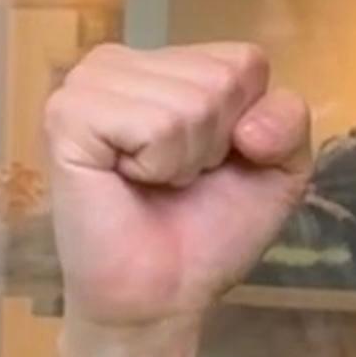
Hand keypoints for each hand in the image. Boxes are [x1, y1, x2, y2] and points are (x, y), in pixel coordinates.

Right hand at [46, 43, 311, 338]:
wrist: (160, 295)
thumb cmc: (207, 230)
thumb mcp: (278, 169)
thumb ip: (289, 120)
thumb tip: (250, 126)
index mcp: (162, 64)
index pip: (245, 61)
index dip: (248, 123)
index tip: (212, 163)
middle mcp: (120, 63)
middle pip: (221, 79)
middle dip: (214, 144)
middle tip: (176, 179)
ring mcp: (87, 85)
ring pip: (190, 101)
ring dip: (184, 159)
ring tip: (152, 181)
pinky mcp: (66, 117)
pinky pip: (153, 125)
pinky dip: (156, 165)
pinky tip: (126, 180)